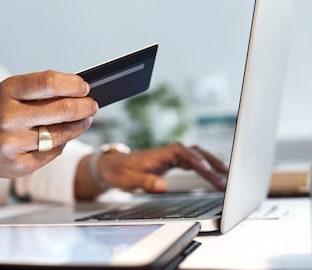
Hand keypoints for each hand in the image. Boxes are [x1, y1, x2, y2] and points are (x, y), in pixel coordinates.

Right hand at [0, 70, 98, 178]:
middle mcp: (8, 116)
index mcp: (7, 91)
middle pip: (61, 110)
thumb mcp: (10, 92)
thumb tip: (80, 91)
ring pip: (61, 135)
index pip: (48, 82)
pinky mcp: (18, 164)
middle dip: (84, 107)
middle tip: (92, 105)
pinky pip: (52, 154)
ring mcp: (13, 143)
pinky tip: (58, 138)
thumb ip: (41, 89)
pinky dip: (59, 145)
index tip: (85, 87)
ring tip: (82, 120)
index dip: (73, 84)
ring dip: (78, 127)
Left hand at [98, 142, 228, 192]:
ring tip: (227, 176)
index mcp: (158, 155)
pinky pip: (191, 162)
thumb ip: (146, 182)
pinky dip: (203, 167)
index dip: (195, 159)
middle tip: (227, 177)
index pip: (181, 152)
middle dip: (211, 163)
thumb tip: (164, 185)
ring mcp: (169, 157)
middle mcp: (166, 153)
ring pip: (195, 156)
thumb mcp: (129, 180)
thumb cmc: (118, 172)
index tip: (207, 170)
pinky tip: (213, 175)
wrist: (110, 166)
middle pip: (193, 152)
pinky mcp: (170, 162)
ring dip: (211, 164)